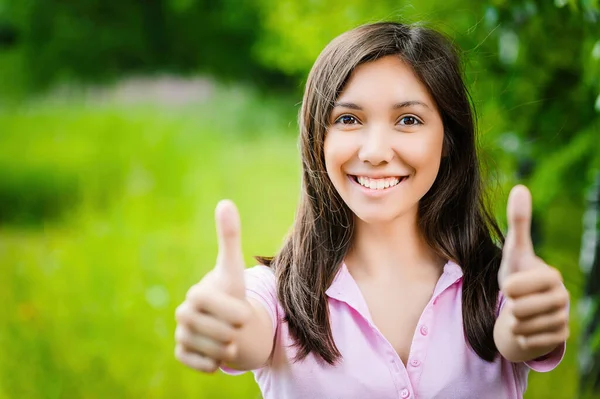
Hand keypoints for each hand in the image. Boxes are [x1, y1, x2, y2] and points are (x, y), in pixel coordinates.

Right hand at [174, 200, 250, 372]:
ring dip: (227, 350)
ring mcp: (181, 334)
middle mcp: (183, 314)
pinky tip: (219, 356)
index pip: (210, 305)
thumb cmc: (233, 291)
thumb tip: (225, 202)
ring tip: (232, 342)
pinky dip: (212, 364)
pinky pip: (198, 364)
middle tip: (239, 330)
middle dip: (232, 333)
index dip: (232, 311)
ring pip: (209, 350)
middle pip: (213, 332)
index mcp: (195, 293)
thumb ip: (229, 236)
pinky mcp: (182, 353)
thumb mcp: (234, 267)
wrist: (230, 319)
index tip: (245, 314)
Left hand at [497, 185, 568, 352]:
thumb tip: (521, 186)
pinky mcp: (559, 337)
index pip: (516, 288)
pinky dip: (520, 336)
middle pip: (519, 309)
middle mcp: (562, 297)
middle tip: (516, 300)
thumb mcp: (513, 250)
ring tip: (520, 312)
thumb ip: (518, 221)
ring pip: (522, 326)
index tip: (510, 285)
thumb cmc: (517, 273)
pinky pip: (528, 341)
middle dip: (510, 306)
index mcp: (551, 275)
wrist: (523, 305)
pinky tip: (526, 326)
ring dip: (513, 321)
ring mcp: (563, 318)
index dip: (507, 288)